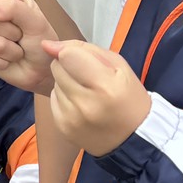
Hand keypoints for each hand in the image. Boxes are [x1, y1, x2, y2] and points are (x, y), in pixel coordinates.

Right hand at [0, 0, 58, 94]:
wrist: (41, 71)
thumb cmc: (41, 44)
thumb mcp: (36, 22)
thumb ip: (13, 9)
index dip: (8, 8)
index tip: (23, 18)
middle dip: (13, 34)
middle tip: (22, 38)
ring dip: (11, 51)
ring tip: (17, 50)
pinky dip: (2, 62)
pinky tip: (7, 60)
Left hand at [43, 40, 151, 156]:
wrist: (135, 137)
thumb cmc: (129, 96)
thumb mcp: (118, 64)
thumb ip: (82, 49)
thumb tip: (47, 45)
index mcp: (105, 87)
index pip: (67, 56)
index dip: (74, 53)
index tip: (84, 60)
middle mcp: (85, 104)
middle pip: (57, 68)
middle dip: (69, 67)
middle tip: (89, 78)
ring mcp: (72, 119)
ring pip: (54, 83)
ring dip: (67, 83)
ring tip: (87, 93)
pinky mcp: (63, 127)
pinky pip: (53, 99)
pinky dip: (64, 98)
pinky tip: (81, 105)